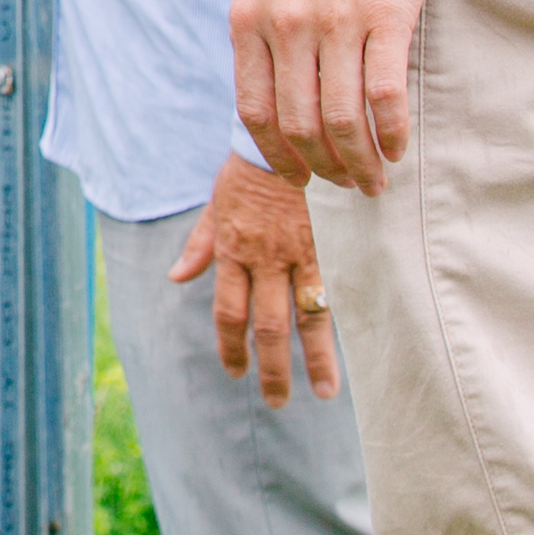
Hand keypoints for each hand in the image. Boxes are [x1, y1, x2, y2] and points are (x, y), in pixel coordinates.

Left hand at [164, 148, 333, 403]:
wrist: (290, 131)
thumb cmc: (250, 168)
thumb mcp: (217, 203)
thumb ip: (200, 244)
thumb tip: (176, 278)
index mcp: (234, 250)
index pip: (229, 313)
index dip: (232, 348)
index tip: (237, 373)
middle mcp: (266, 258)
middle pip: (269, 327)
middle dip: (273, 370)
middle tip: (277, 402)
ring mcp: (303, 253)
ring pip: (308, 318)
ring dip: (316, 360)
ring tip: (324, 393)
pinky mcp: (334, 242)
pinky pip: (339, 290)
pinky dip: (344, 321)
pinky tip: (357, 347)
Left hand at [233, 0, 439, 191]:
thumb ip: (261, 26)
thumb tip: (268, 85)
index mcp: (249, 17)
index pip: (255, 112)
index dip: (278, 158)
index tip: (301, 178)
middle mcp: (286, 24)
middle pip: (299, 127)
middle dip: (323, 171)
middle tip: (347, 186)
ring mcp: (335, 20)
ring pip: (342, 121)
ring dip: (360, 163)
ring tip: (376, 179)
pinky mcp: (385, 13)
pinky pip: (385, 94)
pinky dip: (392, 133)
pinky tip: (399, 147)